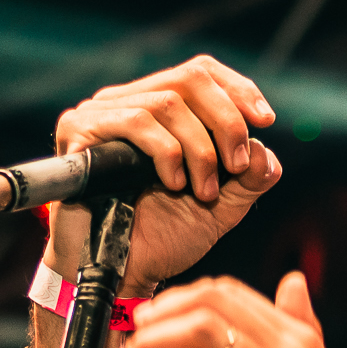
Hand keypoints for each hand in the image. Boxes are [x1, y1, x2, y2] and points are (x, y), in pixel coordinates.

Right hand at [48, 56, 280, 295]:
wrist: (123, 273)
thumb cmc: (163, 240)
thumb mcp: (221, 206)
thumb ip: (249, 177)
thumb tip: (266, 150)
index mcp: (159, 112)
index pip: (200, 73)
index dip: (237, 90)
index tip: (266, 122)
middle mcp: (128, 103)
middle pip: (189, 78)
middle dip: (226, 121)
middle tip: (237, 165)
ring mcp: (101, 113)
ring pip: (168, 102)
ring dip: (199, 148)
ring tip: (204, 190)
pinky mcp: (79, 129)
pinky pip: (135, 121)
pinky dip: (166, 152)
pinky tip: (173, 184)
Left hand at [114, 272, 346, 347]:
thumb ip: (303, 329)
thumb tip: (293, 284)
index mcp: (300, 340)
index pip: (227, 292)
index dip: (178, 300)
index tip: (151, 324)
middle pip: (209, 302)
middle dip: (157, 317)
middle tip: (131, 343)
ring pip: (199, 332)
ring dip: (151, 346)